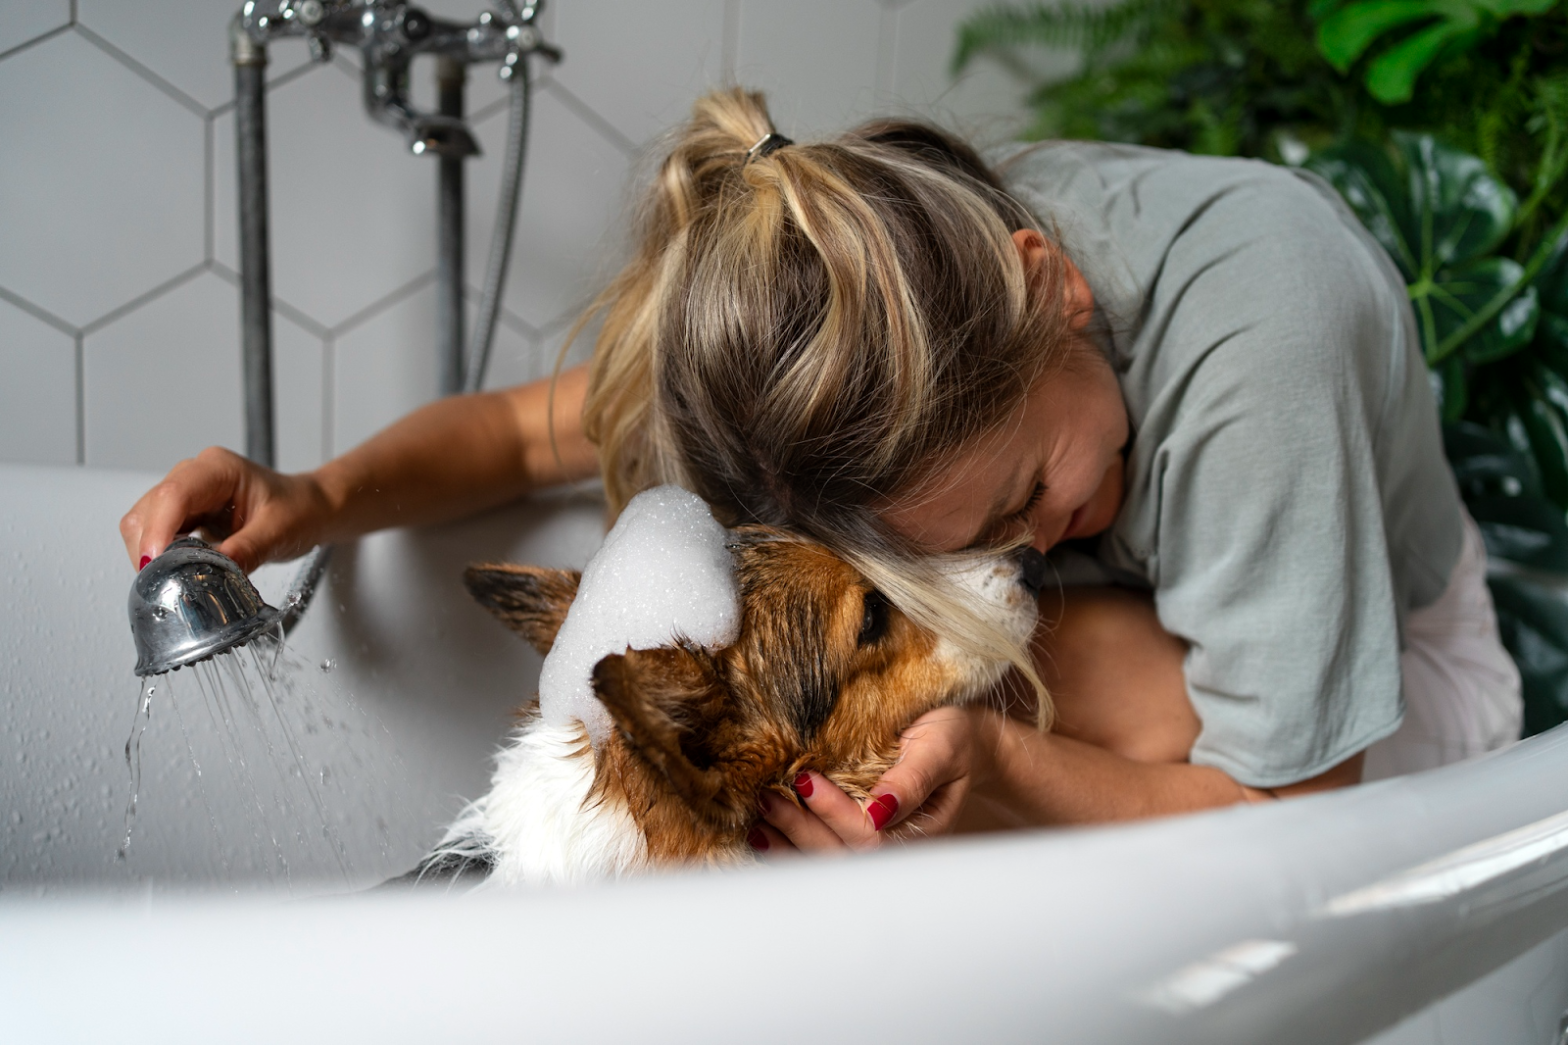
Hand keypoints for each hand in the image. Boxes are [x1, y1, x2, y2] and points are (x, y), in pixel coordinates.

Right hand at [119, 446, 331, 572]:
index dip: (158, 530)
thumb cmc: (299, 509)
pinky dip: (161, 556)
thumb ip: (247, 551)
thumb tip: (214, 572)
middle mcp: (195, 476)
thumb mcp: (280, 532)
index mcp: (218, 469)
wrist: (310, 509)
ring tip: (180, 576)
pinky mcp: (184, 514)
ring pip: (144, 524)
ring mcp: (186, 495)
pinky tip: (182, 569)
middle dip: (151, 548)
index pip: (173, 495)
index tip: (155, 563)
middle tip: (170, 581)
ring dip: (153, 554)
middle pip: (148, 511)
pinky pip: (156, 535)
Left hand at [751, 705, 997, 854]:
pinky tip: (761, 835)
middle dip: (800, 830)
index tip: (806, 782)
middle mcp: (894, 844)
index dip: (834, 814)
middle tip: (767, 798)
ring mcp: (872, 842)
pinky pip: (819, 849)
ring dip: (788, 846)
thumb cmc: (950, 737)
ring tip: (757, 822)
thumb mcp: (941, 747)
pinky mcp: (851, 834)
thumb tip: (879, 810)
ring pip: (826, 861)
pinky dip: (788, 847)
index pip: (869, 836)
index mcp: (919, 829)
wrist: (955, 737)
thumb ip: (914, 779)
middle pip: (842, 856)